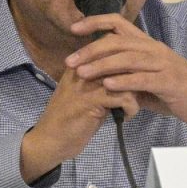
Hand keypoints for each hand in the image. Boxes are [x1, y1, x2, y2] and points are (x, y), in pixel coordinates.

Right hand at [19, 65, 140, 182]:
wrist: (50, 140)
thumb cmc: (70, 118)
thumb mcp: (87, 93)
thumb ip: (104, 80)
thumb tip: (132, 73)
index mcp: (81, 62)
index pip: (113, 48)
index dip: (130, 65)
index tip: (133, 84)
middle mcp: (83, 66)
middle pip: (122, 60)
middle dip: (136, 80)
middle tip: (135, 97)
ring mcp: (86, 82)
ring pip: (126, 79)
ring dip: (135, 96)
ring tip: (128, 108)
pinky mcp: (91, 99)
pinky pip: (124, 97)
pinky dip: (131, 108)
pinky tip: (124, 117)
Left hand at [64, 14, 186, 142]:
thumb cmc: (174, 91)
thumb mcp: (147, 78)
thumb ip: (125, 74)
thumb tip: (99, 76)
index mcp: (147, 44)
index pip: (119, 23)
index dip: (95, 22)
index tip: (73, 28)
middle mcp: (154, 49)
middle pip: (117, 41)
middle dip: (91, 50)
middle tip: (70, 61)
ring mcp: (163, 64)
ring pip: (127, 59)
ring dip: (101, 66)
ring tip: (82, 73)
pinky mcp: (169, 82)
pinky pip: (142, 79)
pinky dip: (123, 81)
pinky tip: (107, 85)